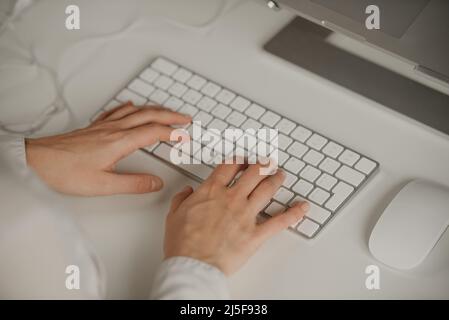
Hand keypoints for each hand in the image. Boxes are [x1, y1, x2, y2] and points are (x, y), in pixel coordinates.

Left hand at [25, 102, 190, 195]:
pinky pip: (116, 111)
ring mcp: (104, 126)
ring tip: (166, 111)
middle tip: (184, 118)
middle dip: (170, 116)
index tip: (184, 137)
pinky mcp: (94, 128)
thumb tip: (156, 183)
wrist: (38, 160)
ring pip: (135, 111)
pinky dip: (129, 107)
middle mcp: (114, 130)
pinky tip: (130, 105)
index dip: (172, 133)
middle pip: (149, 116)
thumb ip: (133, 184)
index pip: (154, 133)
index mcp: (120, 142)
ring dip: (154, 109)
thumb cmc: (65, 171)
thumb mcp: (103, 185)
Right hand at [164, 162, 309, 274]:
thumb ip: (182, 199)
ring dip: (277, 179)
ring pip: (267, 190)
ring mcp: (246, 215)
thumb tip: (187, 192)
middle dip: (263, 164)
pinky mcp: (256, 234)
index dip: (239, 159)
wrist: (192, 265)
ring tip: (281, 175)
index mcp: (211, 191)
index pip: (230, 167)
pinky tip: (303, 207)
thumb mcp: (173, 215)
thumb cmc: (183, 243)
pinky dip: (294, 213)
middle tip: (268, 161)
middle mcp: (231, 198)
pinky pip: (280, 221)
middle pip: (253, 173)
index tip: (243, 159)